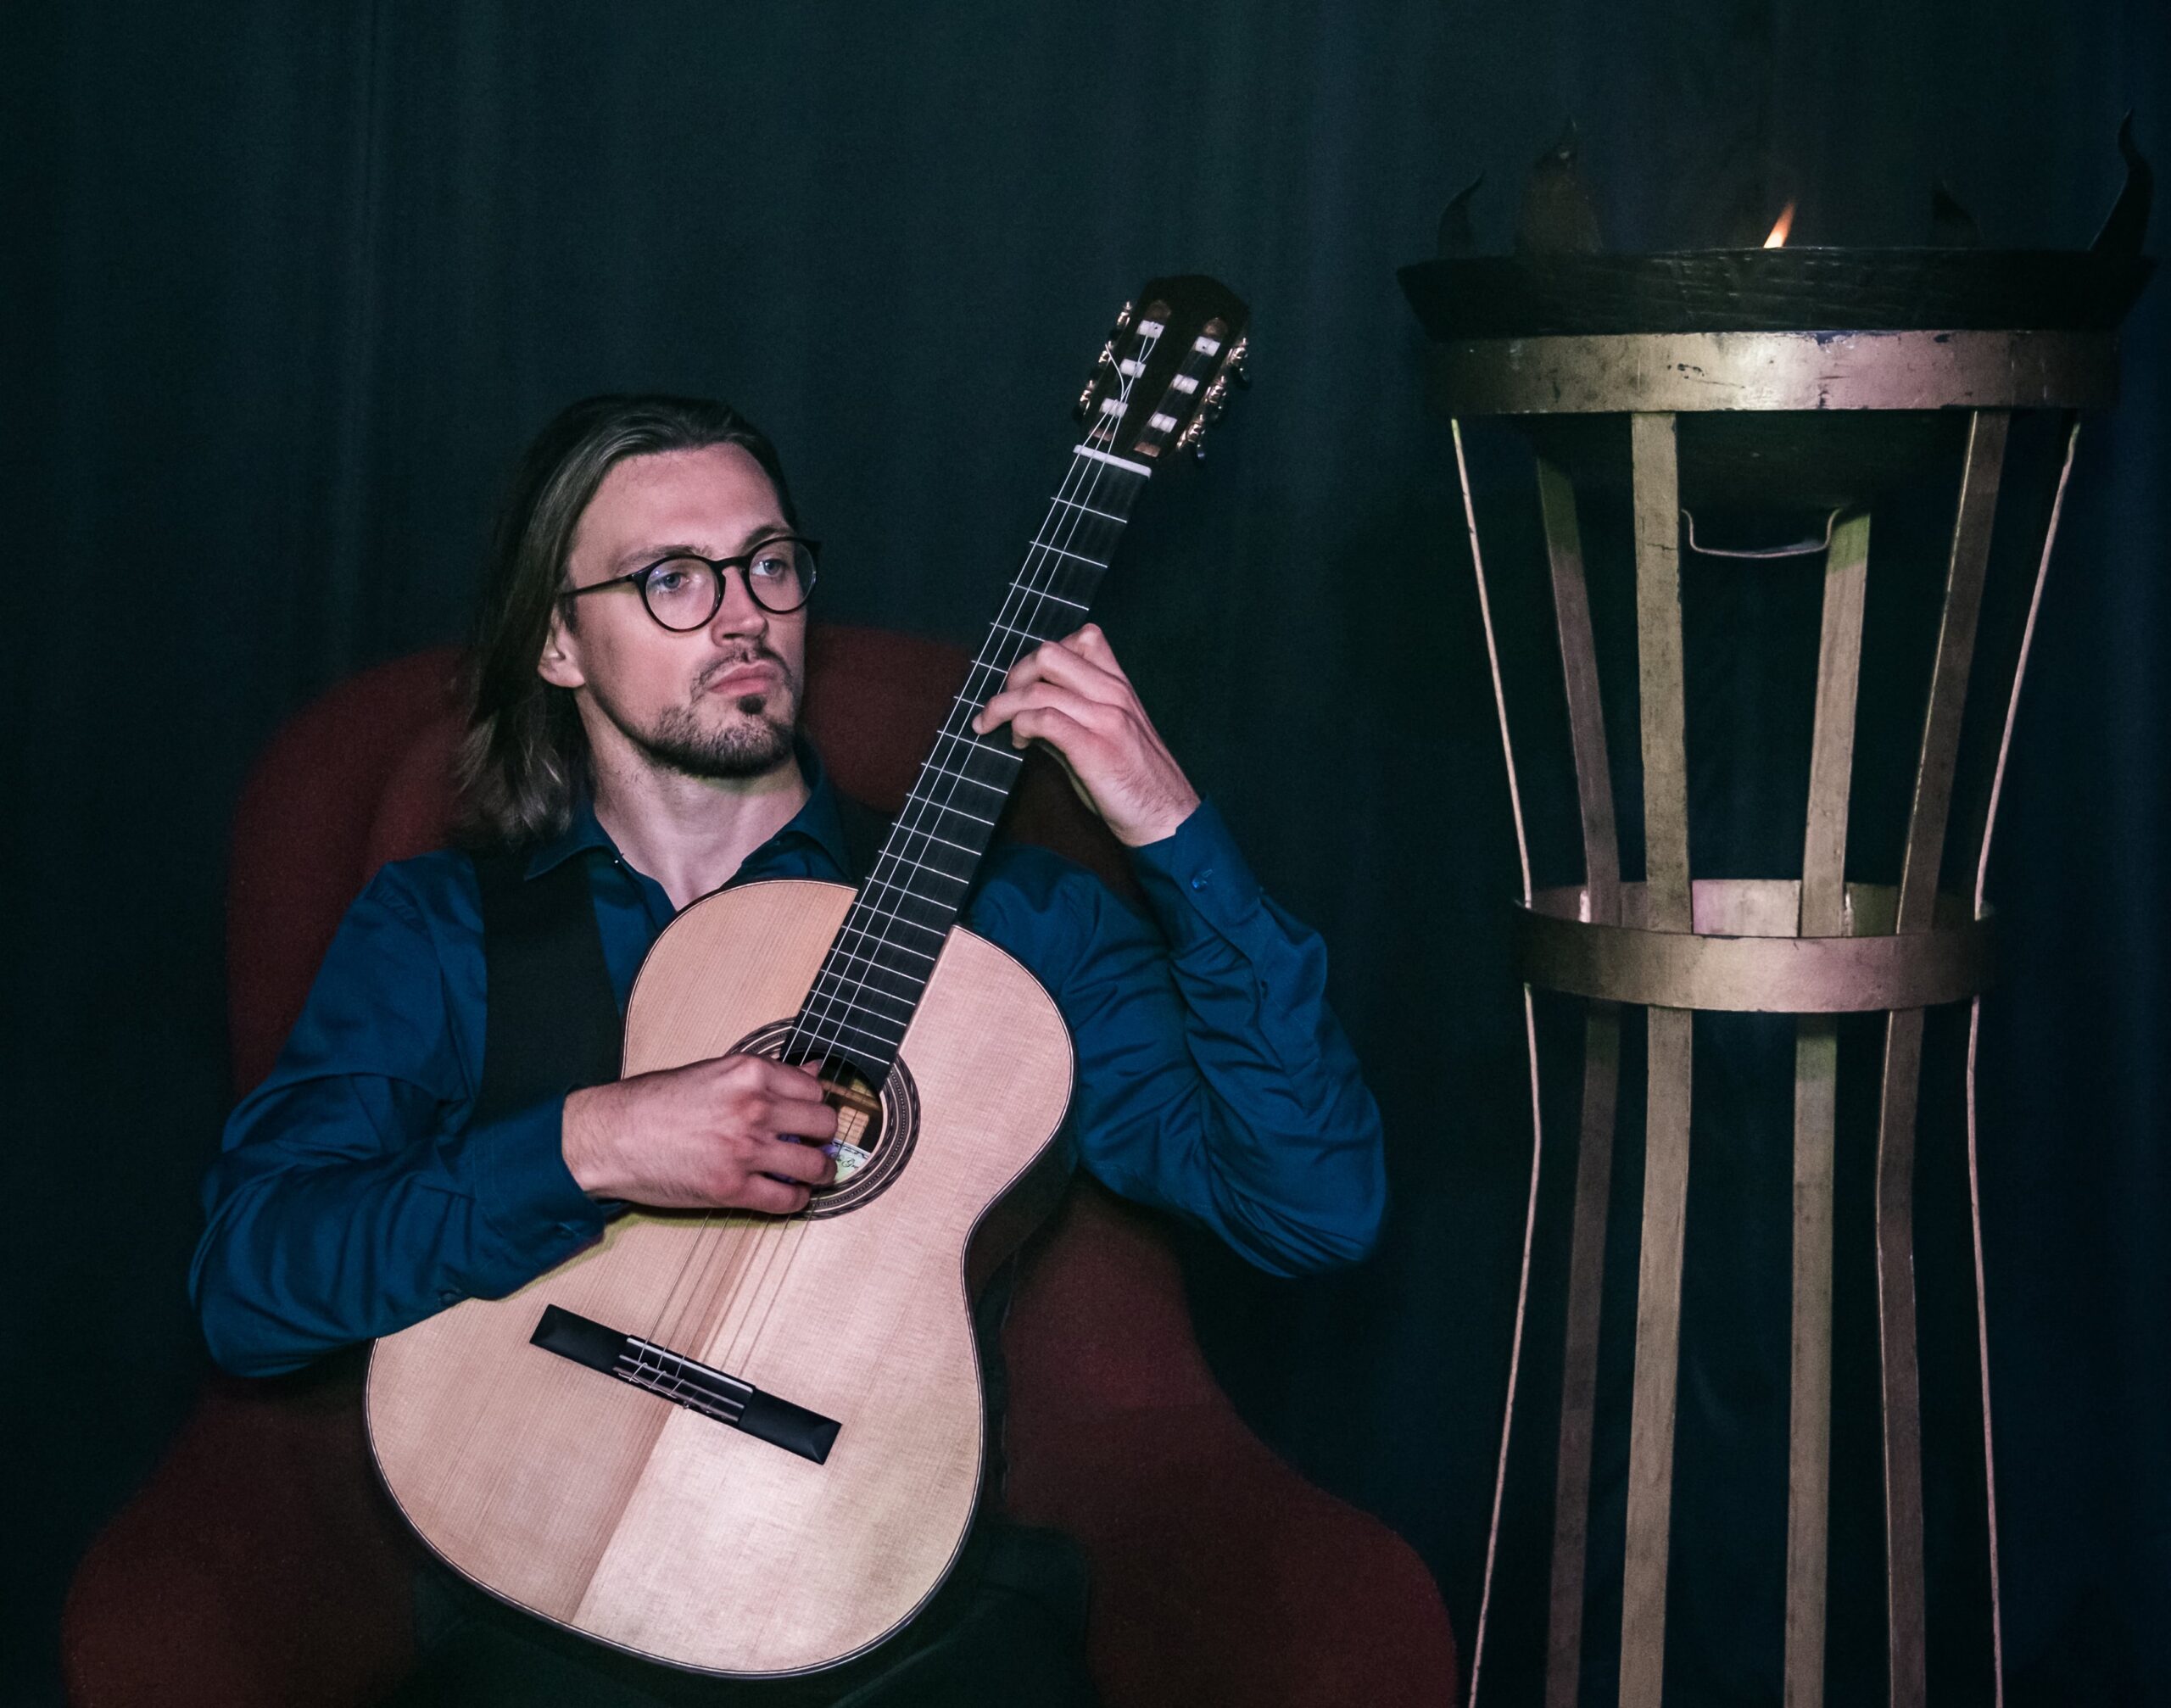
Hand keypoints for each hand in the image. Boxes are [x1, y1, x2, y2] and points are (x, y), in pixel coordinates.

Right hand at [561, 1054, 838, 1213]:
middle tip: (815, 1143)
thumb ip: (763, 1075)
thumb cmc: (653, 1102)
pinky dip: (797, 1200)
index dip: (815, 1104)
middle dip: (824, 1136)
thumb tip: (812, 1069)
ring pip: (815, 1165)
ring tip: (814, 1173)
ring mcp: (745, 1150)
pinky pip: (787, 1200)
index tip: (810, 1115)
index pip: (814, 1088)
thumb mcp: (712, 1072)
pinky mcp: (732, 1189)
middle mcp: (753, 1108)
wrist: (610, 1136)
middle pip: (824, 1124)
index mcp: (749, 1072)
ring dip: (820, 1171)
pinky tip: (790, 1194)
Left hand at [971, 624, 1199, 845]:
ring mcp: (1105, 719)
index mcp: (1119, 687)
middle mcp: (1113, 694)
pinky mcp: (1095, 749)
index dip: (1044, 658)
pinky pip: (1044, 719)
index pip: (1082, 638)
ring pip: (1038, 688)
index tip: (1029, 686)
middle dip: (1014, 676)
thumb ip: (1071, 719)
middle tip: (1004, 706)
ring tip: (998, 728)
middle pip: (1049, 654)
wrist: (1168, 818)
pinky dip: (1020, 726)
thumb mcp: (1108, 737)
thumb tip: (1026, 716)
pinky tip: (1020, 742)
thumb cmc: (1138, 783)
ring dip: (1003, 706)